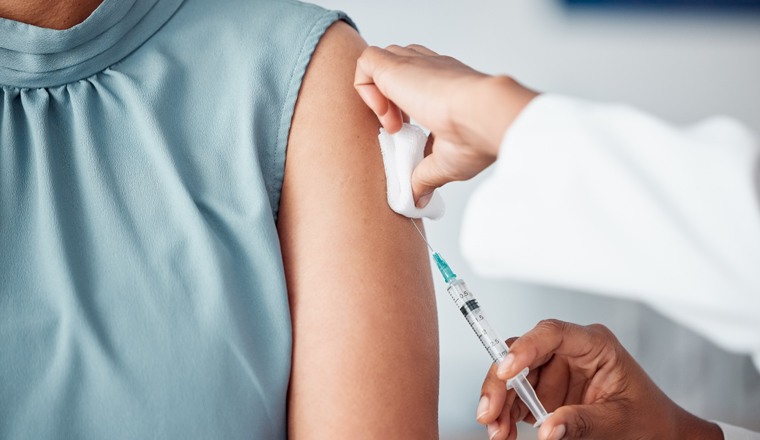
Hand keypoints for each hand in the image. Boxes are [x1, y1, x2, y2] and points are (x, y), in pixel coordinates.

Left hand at [354, 45, 537, 207]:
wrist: (486, 116)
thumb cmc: (477, 136)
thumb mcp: (446, 162)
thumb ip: (426, 176)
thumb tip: (419, 199)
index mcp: (446, 86)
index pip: (417, 82)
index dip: (404, 106)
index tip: (409, 133)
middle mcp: (431, 69)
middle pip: (397, 67)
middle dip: (388, 98)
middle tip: (399, 129)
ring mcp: (415, 63)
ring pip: (380, 62)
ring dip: (376, 95)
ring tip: (392, 124)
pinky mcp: (397, 65)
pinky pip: (366, 62)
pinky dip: (365, 88)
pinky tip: (383, 114)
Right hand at [476, 319, 722, 439]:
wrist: (660, 436)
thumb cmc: (650, 420)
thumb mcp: (620, 422)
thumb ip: (582, 423)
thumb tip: (547, 430)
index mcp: (594, 345)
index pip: (551, 334)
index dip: (524, 348)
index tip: (505, 371)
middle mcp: (570, 352)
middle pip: (522, 355)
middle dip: (500, 383)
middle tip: (489, 412)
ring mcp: (556, 371)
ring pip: (513, 377)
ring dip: (499, 403)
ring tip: (496, 431)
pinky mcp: (547, 390)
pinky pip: (518, 397)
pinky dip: (507, 414)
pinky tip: (504, 431)